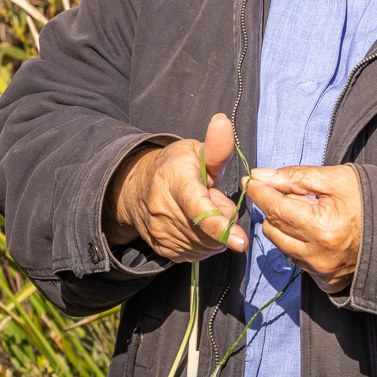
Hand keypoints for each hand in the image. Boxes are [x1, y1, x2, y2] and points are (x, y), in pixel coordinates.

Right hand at [104, 113, 247, 261]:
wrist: (136, 188)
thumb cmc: (175, 166)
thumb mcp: (195, 150)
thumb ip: (216, 147)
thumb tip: (223, 122)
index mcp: (176, 181)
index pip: (198, 208)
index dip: (219, 225)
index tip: (239, 241)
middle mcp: (163, 210)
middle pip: (209, 231)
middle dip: (223, 220)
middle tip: (214, 200)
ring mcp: (161, 233)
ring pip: (206, 246)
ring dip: (215, 234)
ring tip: (203, 210)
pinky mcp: (163, 250)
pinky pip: (197, 254)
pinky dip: (205, 243)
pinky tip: (197, 225)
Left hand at [244, 164, 360, 292]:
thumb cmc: (370, 200)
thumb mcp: (335, 178)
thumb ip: (295, 177)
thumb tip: (261, 176)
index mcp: (321, 227)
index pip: (276, 207)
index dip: (259, 191)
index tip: (250, 179)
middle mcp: (318, 256)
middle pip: (273, 227)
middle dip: (275, 208)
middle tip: (290, 194)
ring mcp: (322, 273)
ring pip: (282, 245)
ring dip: (285, 227)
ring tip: (308, 213)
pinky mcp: (326, 283)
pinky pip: (297, 260)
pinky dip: (299, 244)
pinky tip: (318, 233)